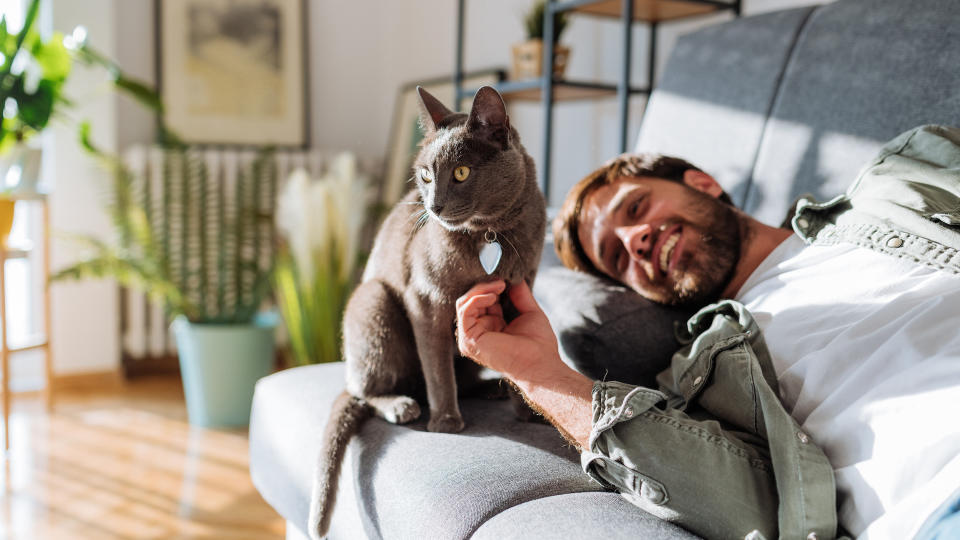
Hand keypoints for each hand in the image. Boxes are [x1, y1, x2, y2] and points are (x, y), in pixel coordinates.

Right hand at [457, 279, 594, 448]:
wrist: (541, 364)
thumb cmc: (539, 344)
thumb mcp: (529, 311)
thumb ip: (520, 294)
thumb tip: (514, 277)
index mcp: (492, 325)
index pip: (483, 299)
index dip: (491, 285)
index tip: (505, 276)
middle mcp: (479, 331)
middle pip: (471, 299)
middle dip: (484, 285)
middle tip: (502, 279)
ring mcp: (472, 337)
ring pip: (464, 303)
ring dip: (481, 289)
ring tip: (499, 285)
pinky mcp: (469, 340)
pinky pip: (464, 312)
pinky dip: (477, 299)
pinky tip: (492, 296)